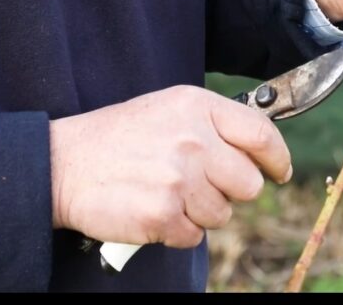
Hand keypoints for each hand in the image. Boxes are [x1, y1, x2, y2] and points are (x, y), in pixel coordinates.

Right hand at [49, 85, 291, 247]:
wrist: (63, 164)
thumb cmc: (119, 137)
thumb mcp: (169, 109)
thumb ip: (214, 123)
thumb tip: (261, 152)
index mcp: (198, 107)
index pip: (261, 135)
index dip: (277, 158)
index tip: (279, 172)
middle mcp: (193, 140)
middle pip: (249, 184)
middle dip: (230, 191)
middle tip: (200, 185)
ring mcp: (179, 179)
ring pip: (222, 214)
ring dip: (199, 212)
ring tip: (167, 192)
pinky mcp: (162, 215)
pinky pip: (194, 236)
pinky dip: (176, 231)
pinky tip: (153, 209)